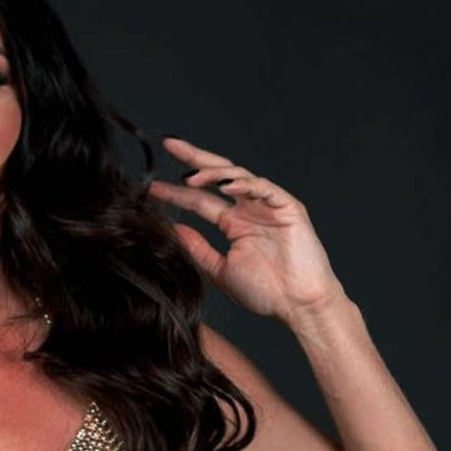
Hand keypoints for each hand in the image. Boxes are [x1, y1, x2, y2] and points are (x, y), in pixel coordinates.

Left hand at [147, 136, 346, 324]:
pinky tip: (227, 186)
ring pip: (239, 176)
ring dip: (215, 173)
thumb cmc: (266, 292)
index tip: (151, 187)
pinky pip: (265, 188)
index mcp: (234, 222)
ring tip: (191, 177)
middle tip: (170, 144)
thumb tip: (171, 230)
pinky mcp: (288, 207)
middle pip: (218, 175)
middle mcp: (249, 209)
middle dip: (194, 158)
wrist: (299, 306)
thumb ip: (197, 249)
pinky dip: (246, 184)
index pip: (200, 199)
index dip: (176, 191)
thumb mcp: (219, 270)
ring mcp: (268, 205)